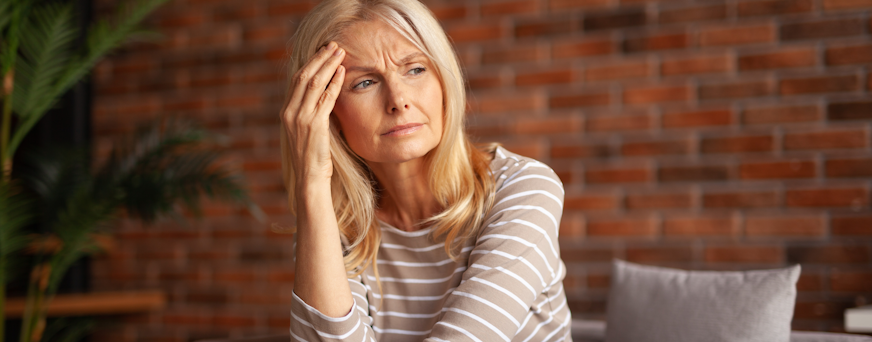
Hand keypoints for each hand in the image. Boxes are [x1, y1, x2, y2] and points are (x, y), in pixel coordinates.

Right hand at [282, 41, 345, 184]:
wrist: (309, 178)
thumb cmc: (313, 157)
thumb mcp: (308, 131)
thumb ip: (311, 113)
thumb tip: (324, 96)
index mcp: (287, 112)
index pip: (297, 80)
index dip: (311, 63)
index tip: (323, 51)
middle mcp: (290, 112)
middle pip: (303, 76)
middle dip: (319, 58)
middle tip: (333, 45)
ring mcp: (300, 118)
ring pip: (313, 83)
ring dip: (328, 65)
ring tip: (340, 53)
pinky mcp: (313, 126)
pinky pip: (324, 99)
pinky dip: (333, 84)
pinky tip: (341, 73)